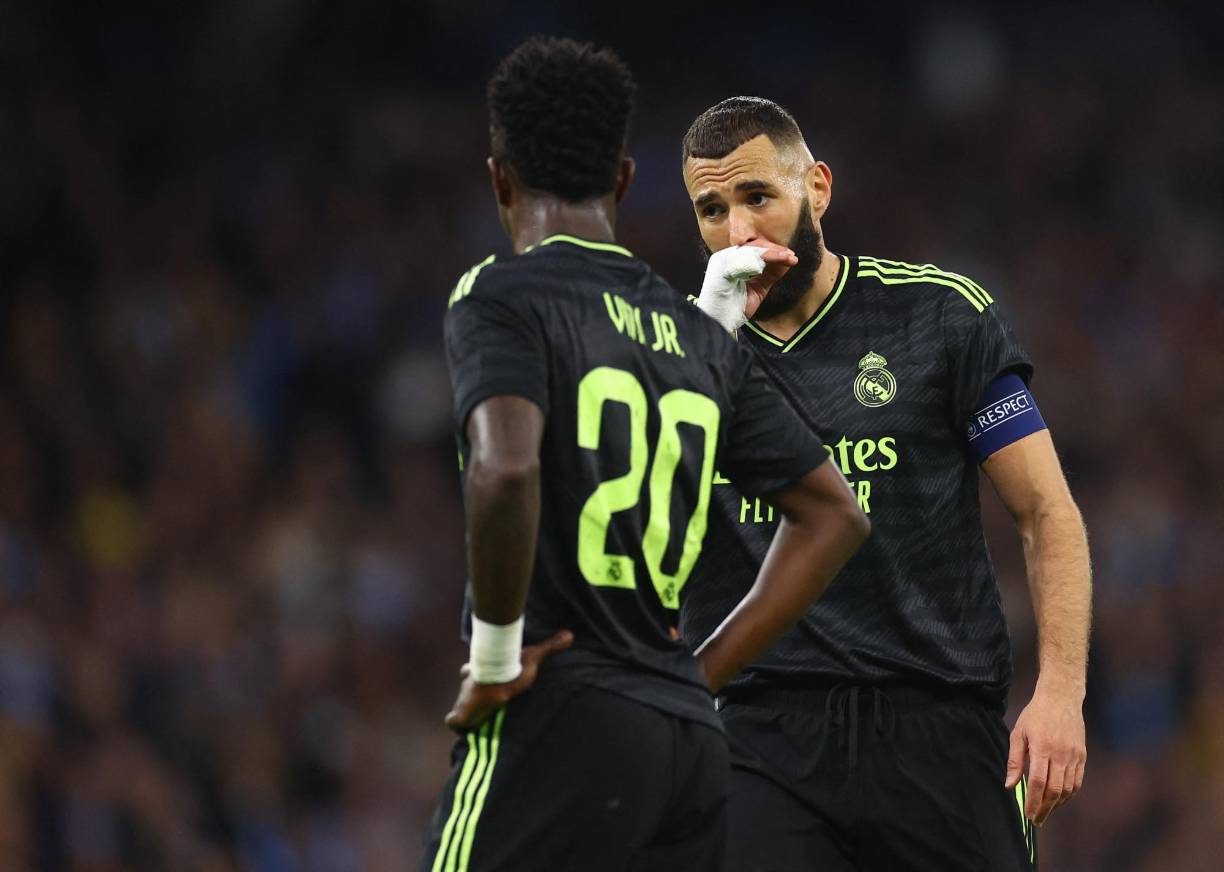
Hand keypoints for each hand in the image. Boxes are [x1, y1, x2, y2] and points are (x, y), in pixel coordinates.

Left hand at [444, 630, 573, 730]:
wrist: (496, 680)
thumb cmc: (511, 668)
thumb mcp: (533, 656)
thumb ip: (550, 646)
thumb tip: (570, 634)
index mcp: (479, 671)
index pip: (470, 672)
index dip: (474, 677)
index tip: (486, 686)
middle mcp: (469, 685)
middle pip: (464, 690)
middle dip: (471, 698)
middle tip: (485, 706)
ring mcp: (463, 699)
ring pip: (460, 706)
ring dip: (467, 713)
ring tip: (480, 721)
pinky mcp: (461, 714)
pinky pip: (454, 722)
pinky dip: (459, 725)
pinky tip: (469, 728)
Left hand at [697, 245, 795, 332]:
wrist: (719, 321)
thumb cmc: (716, 299)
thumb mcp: (723, 276)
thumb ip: (739, 263)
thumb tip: (759, 257)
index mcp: (728, 257)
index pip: (750, 247)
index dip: (765, 249)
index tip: (779, 253)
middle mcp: (739, 263)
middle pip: (761, 251)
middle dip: (775, 252)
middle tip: (789, 254)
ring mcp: (750, 275)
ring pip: (768, 262)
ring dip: (781, 258)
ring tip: (793, 258)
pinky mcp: (759, 287)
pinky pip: (772, 275)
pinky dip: (781, 269)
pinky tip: (788, 265)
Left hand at [1005, 686, 1086, 825]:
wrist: (1061, 698)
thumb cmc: (1035, 715)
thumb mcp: (1018, 733)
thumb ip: (1014, 760)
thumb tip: (1010, 785)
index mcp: (1042, 747)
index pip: (1039, 782)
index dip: (1034, 802)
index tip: (1028, 814)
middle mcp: (1061, 754)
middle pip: (1055, 790)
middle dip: (1045, 809)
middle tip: (1037, 820)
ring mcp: (1074, 756)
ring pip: (1068, 789)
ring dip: (1057, 804)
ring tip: (1046, 812)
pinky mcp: (1083, 756)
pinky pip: (1077, 782)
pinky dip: (1068, 794)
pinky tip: (1059, 800)